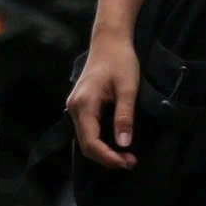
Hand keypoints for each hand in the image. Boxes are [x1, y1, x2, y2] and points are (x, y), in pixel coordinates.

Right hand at [68, 35, 141, 169]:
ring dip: (104, 151)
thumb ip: (124, 116)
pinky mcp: (80, 106)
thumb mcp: (128, 88)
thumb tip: (124, 144)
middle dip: (106, 158)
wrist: (109, 41)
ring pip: (86, 139)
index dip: (107, 157)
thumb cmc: (120, 61)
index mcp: (84, 104)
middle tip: (130, 162)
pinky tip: (116, 143)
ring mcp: (75, 107)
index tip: (127, 163)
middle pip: (86, 144)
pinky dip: (101, 141)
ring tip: (126, 156)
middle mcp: (74, 108)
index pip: (90, 142)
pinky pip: (87, 131)